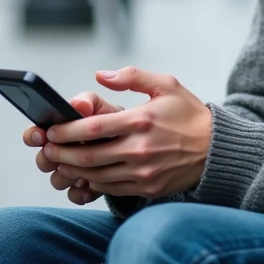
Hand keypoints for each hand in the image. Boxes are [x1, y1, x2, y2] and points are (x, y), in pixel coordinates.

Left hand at [38, 67, 212, 199]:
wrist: (216, 149)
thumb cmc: (189, 114)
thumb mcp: (167, 84)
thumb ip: (131, 77)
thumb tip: (99, 76)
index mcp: (142, 120)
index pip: (93, 128)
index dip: (67, 131)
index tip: (52, 131)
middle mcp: (141, 149)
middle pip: (88, 156)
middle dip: (61, 154)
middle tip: (47, 150)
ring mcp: (144, 172)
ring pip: (96, 175)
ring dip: (72, 171)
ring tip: (59, 163)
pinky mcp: (148, 187)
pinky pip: (111, 188)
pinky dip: (93, 182)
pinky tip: (84, 175)